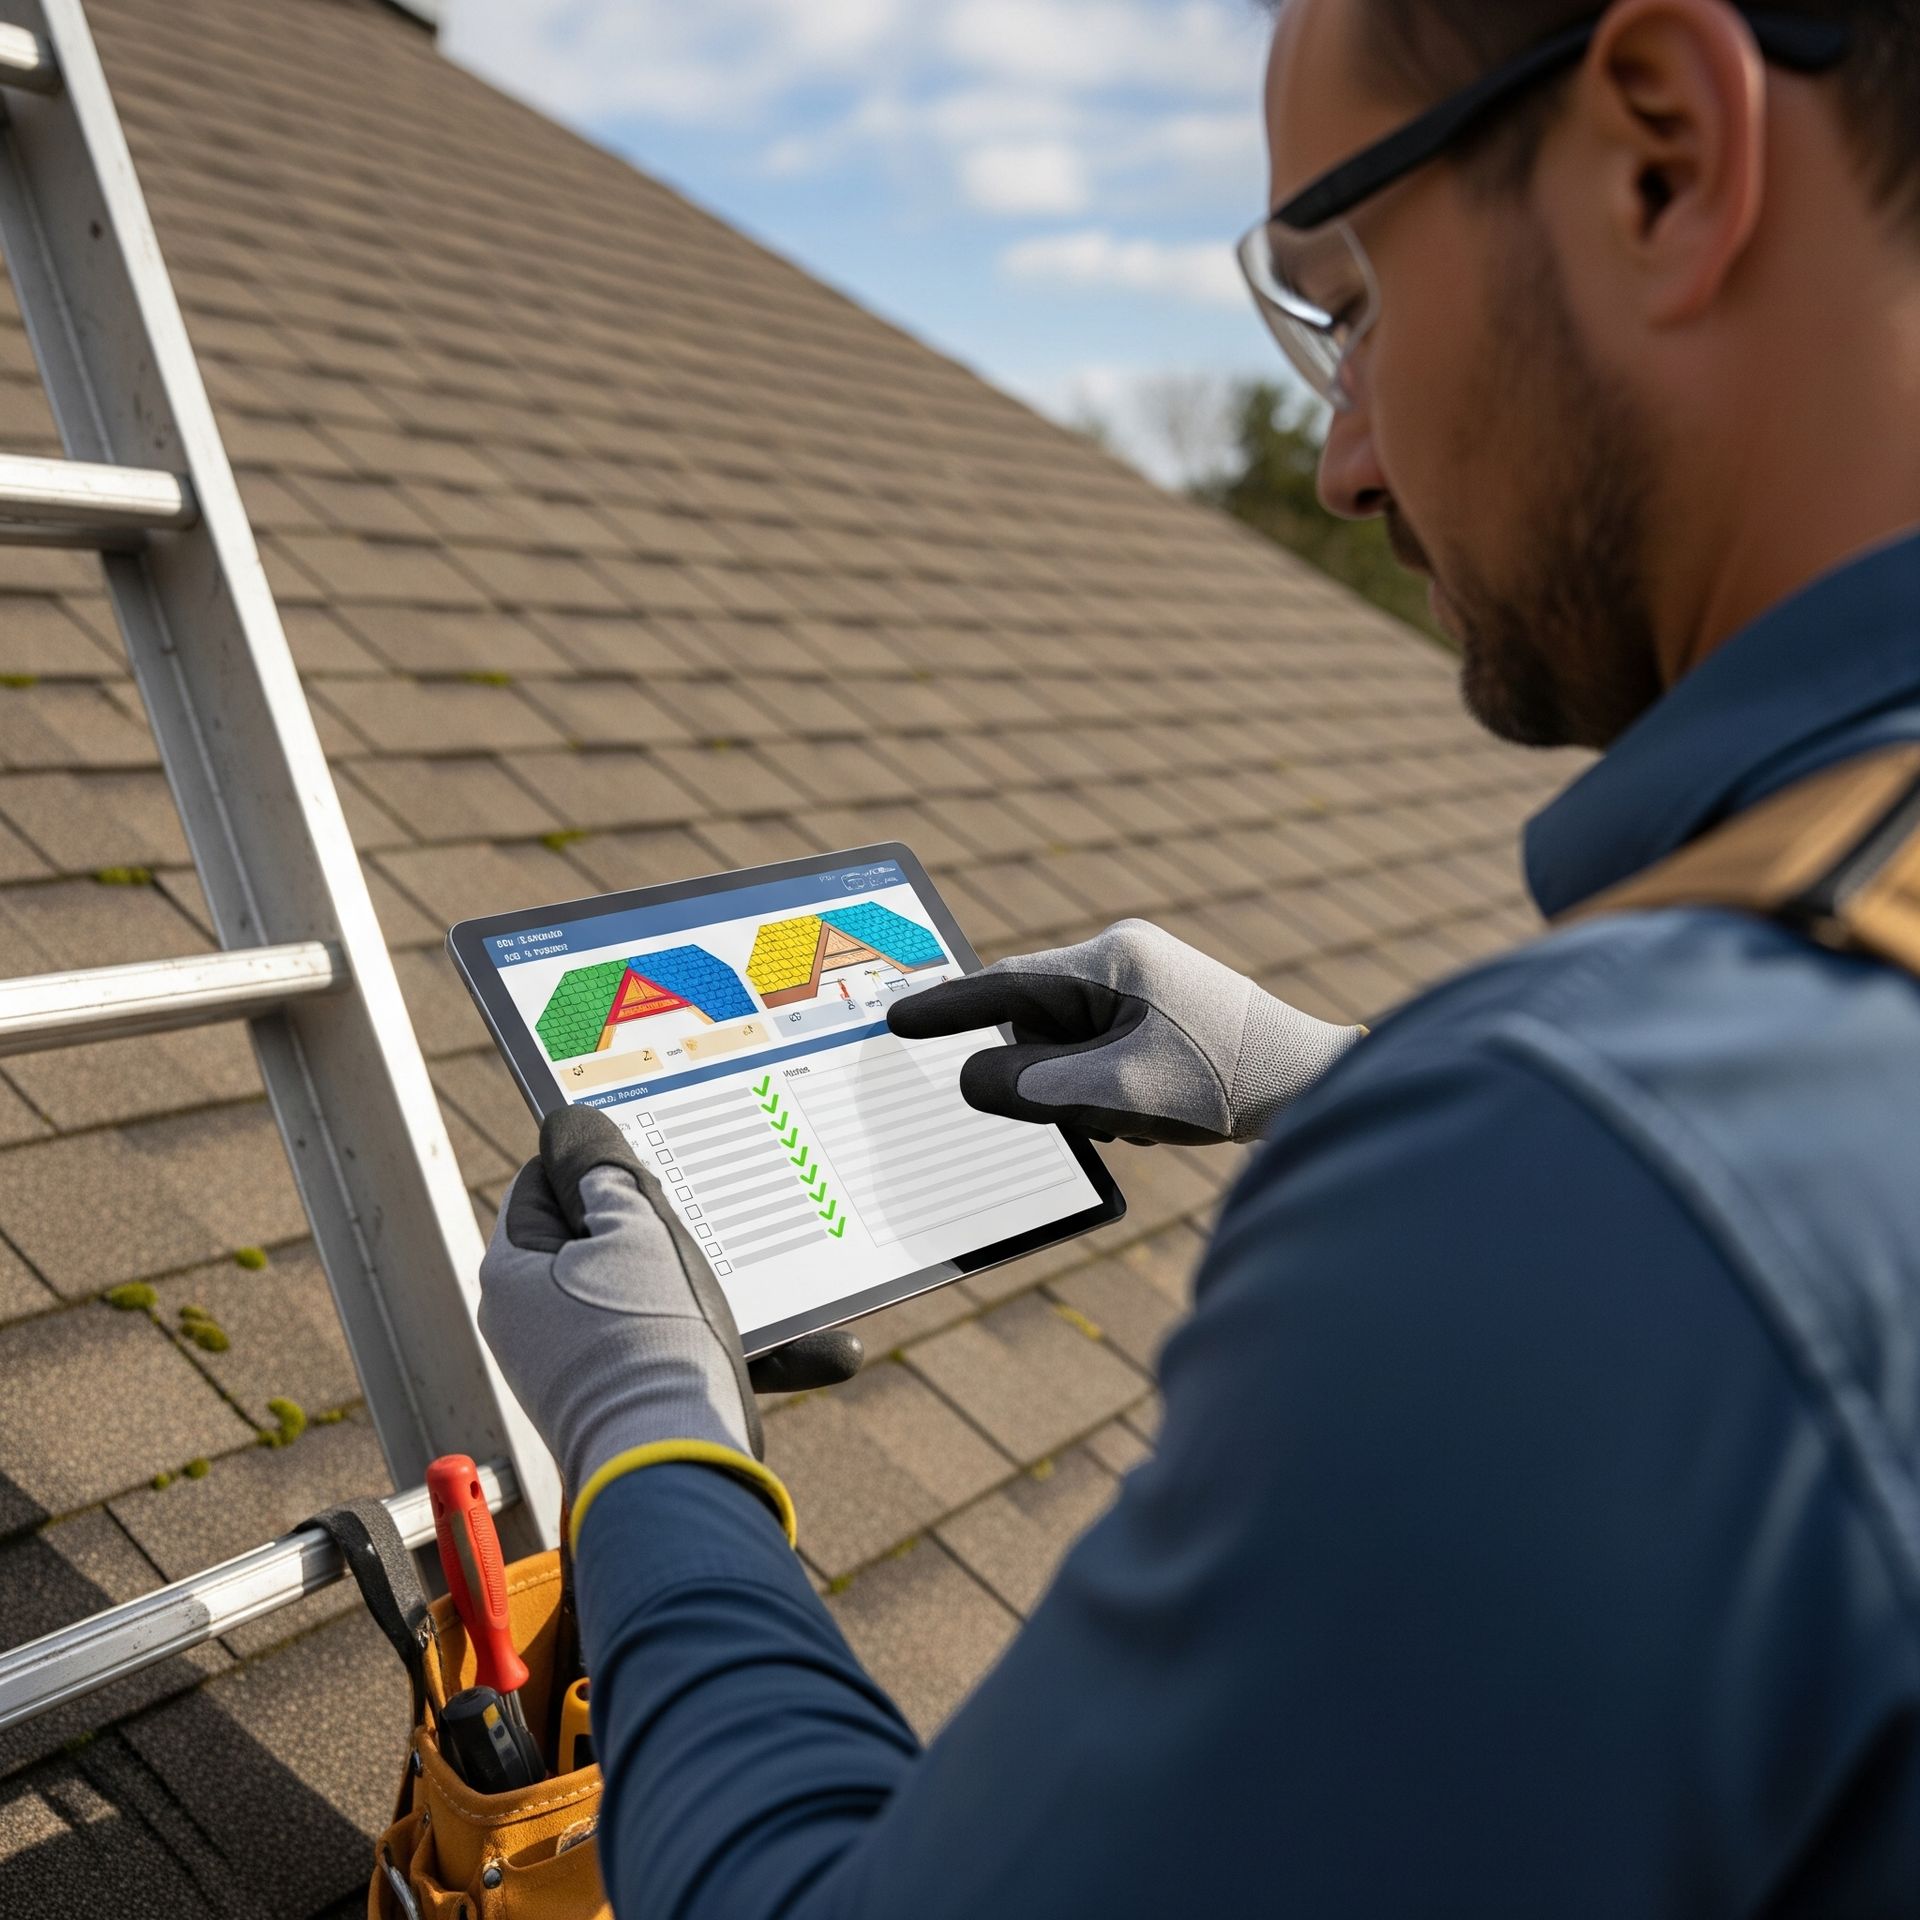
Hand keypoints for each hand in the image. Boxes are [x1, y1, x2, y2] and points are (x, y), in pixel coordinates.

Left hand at [478, 1107, 857, 1534]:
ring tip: (742, 1282)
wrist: (676, 1468)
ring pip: (640, 1291)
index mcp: (513, 1271)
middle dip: (652, 1224)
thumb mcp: (633, 1226)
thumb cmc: (650, 1339)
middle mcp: (530, 1321)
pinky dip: (706, 1334)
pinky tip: (783, 1342)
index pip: (546, 1180)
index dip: (601, 1162)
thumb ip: (602, 1168)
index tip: (653, 1165)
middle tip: (699, 1218)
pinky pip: (664, 1344)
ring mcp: (572, 1365)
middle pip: (595, 1236)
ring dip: (693, 1281)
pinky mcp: (618, 1400)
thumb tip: (570, 1125)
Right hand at [887, 918, 1362, 1146]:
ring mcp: (1146, 989)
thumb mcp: (1117, 1094)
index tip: (895, 1019)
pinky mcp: (1162, 1020)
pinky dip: (1112, 1095)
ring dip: (1086, 1095)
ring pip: (1069, 1049)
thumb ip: (1033, 1087)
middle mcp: (1125, 962)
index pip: (1005, 984)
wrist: (1317, 1090)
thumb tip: (971, 1078)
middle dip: (1052, 1078)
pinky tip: (1156, 1118)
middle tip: (1101, 1113)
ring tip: (1143, 1118)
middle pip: (1039, 1025)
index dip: (947, 1007)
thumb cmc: (1226, 1085)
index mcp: (1112, 960)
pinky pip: (1102, 1058)